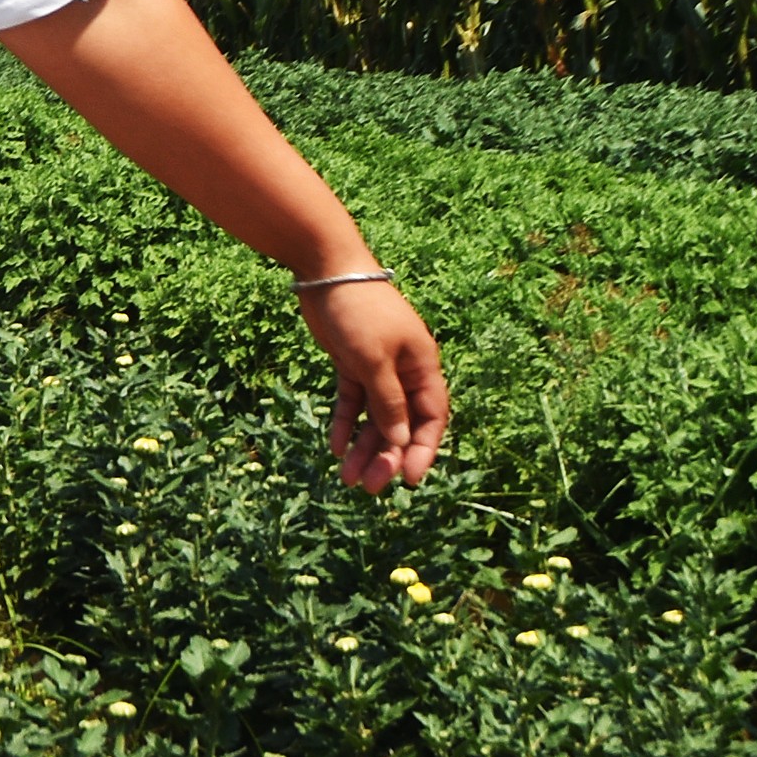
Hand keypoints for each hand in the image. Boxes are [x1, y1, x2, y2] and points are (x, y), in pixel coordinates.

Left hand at [305, 280, 448, 488]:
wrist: (326, 270)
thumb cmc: (359, 311)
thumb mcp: (374, 359)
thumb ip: (387, 401)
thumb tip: (400, 440)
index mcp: (422, 367)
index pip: (431, 417)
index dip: (423, 449)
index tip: (410, 480)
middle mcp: (404, 371)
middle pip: (400, 423)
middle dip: (387, 455)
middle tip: (369, 486)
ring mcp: (377, 368)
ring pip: (374, 416)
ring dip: (363, 447)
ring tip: (346, 477)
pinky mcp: (350, 364)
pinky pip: (351, 402)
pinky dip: (344, 423)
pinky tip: (334, 448)